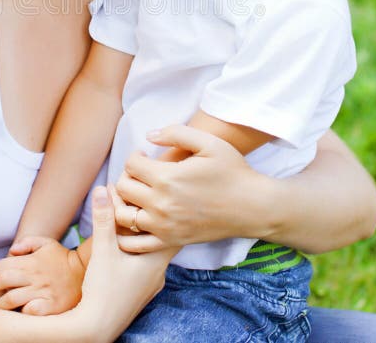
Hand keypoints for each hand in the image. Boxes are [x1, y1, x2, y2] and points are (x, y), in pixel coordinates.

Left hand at [0, 238, 84, 314]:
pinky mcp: (51, 306)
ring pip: (12, 299)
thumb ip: (27, 242)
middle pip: (3, 281)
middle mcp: (35, 276)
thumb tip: (12, 250)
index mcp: (31, 261)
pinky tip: (21, 310)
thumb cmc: (61, 258)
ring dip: (1, 303)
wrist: (85, 272)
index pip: (1, 266)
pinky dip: (22, 312)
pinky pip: (30, 312)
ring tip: (2, 304)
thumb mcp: (46, 243)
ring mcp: (42, 292)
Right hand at [72, 186, 169, 341]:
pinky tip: (126, 249)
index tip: (164, 199)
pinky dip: (139, 254)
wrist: (95, 329)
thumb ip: (104, 218)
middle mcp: (159, 274)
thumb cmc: (103, 291)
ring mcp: (150, 286)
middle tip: (148, 205)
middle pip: (162, 241)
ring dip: (145, 239)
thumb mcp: (103, 250)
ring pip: (153, 255)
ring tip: (135, 224)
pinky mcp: (139, 294)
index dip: (169, 213)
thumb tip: (103, 188)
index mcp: (157, 261)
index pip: (173, 230)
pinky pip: (144, 267)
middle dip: (154, 223)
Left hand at [114, 125, 276, 251]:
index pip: (131, 165)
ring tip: (139, 194)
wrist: (253, 207)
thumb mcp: (208, 142)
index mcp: (167, 178)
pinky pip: (135, 242)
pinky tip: (140, 217)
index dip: (135, 156)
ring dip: (125, 202)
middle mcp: (161, 204)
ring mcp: (164, 226)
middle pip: (123, 189)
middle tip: (141, 173)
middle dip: (127, 176)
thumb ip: (176, 133)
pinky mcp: (171, 241)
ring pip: (124, 216)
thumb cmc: (232, 171)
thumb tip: (149, 136)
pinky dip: (128, 232)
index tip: (146, 156)